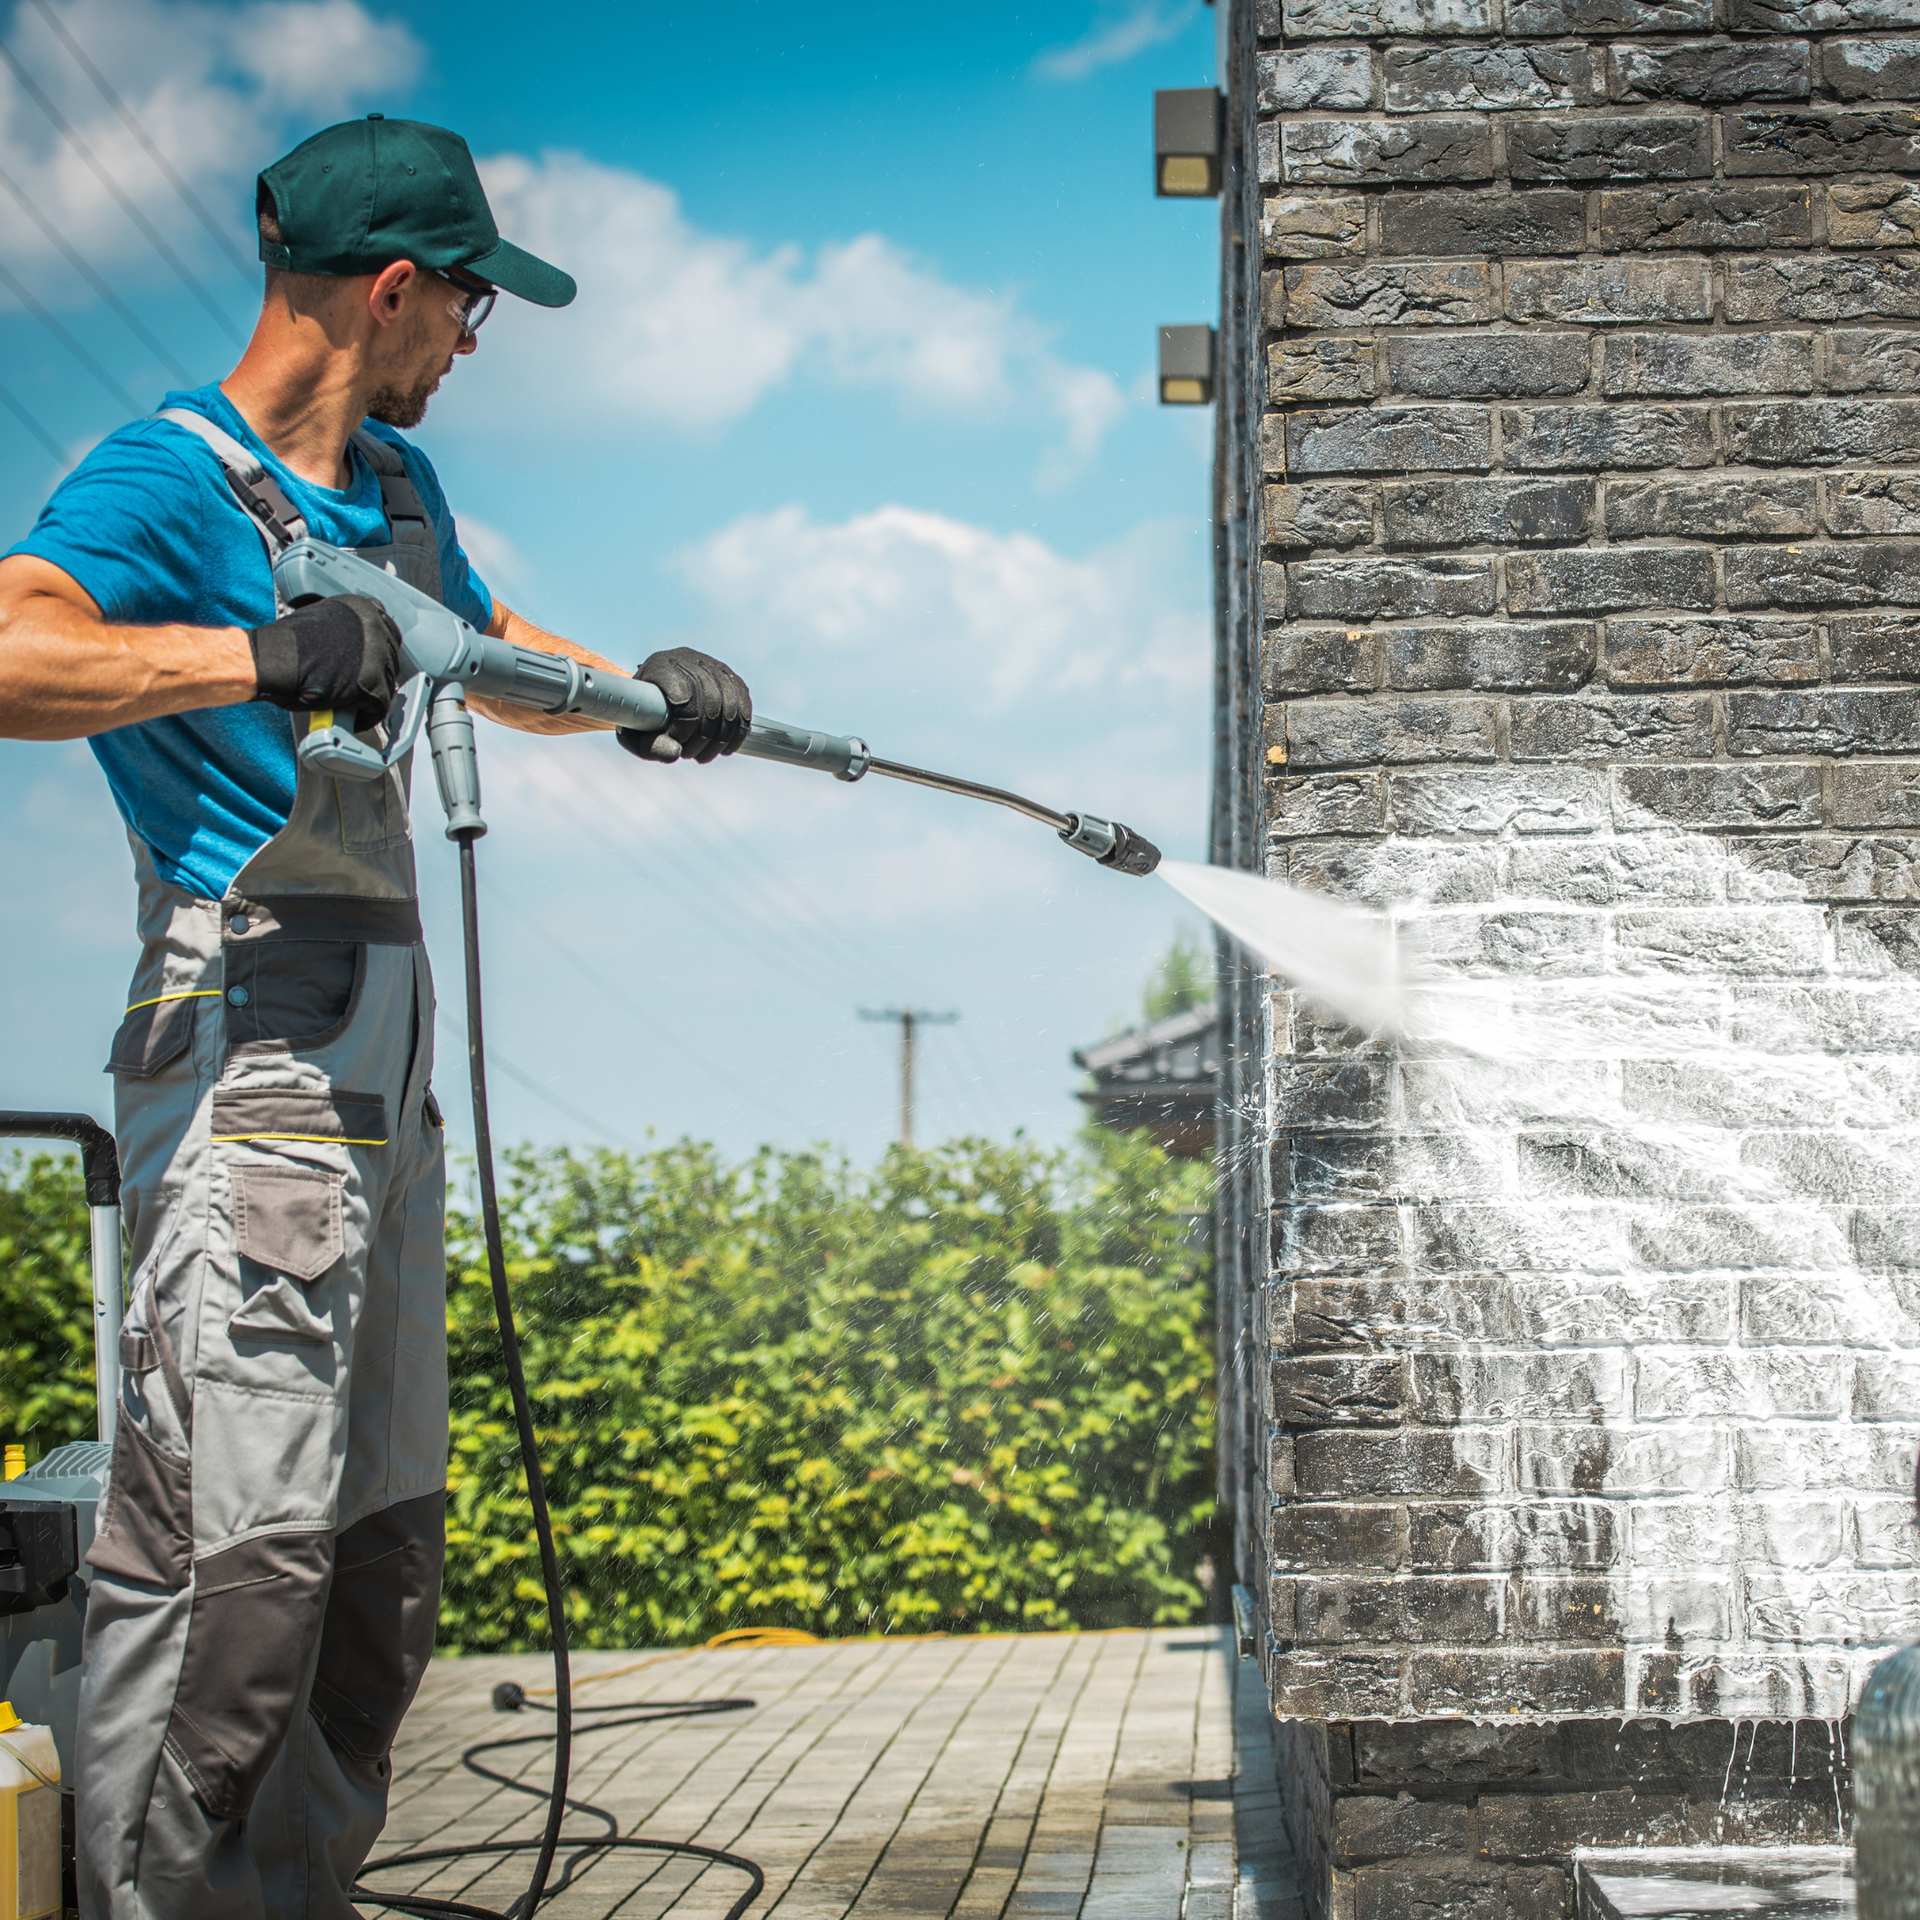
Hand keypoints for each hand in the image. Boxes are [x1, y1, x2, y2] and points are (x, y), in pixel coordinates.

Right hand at [249, 595, 402, 727]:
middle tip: (360, 687)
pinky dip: (367, 716)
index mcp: (362, 608)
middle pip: (390, 660)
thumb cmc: (286, 644)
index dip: (378, 654)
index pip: (388, 633)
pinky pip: (378, 707)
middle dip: (376, 676)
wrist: (271, 660)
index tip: (371, 665)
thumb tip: (359, 646)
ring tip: (354, 703)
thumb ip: (347, 629)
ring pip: (386, 684)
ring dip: (371, 696)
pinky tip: (352, 716)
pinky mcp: (369, 684)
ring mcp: (374, 656)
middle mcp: (374, 628)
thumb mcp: (323, 620)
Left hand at [618, 647, 751, 764]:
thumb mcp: (636, 735)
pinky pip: (744, 707)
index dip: (682, 724)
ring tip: (703, 755)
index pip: (680, 691)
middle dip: (702, 737)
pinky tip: (724, 748)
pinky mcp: (731, 677)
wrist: (657, 699)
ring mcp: (713, 665)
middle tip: (689, 754)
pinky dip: (737, 734)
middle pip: (709, 700)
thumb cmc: (644, 718)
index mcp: (660, 665)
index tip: (676, 740)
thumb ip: (649, 746)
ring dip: (719, 740)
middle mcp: (688, 659)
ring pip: (729, 706)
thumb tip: (675, 754)